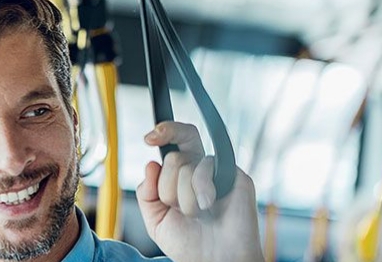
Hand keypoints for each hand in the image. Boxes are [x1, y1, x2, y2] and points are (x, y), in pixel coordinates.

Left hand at [137, 122, 263, 261]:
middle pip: (174, 155)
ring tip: (196, 214)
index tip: (149, 138)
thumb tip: (150, 164)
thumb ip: (147, 192)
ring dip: (182, 198)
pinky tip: (208, 206)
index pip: (174, 142)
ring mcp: (217, 172)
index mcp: (182, 177)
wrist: (215, 260)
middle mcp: (200, 171)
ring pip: (184, 165)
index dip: (164, 132)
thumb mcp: (155, 220)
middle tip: (176, 207)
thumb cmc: (190, 244)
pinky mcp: (234, 175)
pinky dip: (199, 192)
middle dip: (166, 187)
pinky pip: (204, 168)